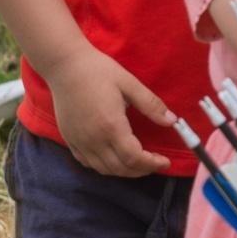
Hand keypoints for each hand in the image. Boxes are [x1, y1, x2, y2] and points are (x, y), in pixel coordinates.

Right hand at [42, 47, 173, 176]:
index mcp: (111, 126)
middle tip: (156, 163)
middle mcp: (93, 139)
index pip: (134, 158)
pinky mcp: (69, 140)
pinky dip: (105, 167)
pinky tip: (115, 158)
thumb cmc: (98, 71)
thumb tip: (172, 121)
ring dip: (124, 171)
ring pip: (103, 169)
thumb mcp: (129, 83)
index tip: (165, 161)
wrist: (64, 66)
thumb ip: (151, 105)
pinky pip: (88, 162)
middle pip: (119, 168)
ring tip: (140, 164)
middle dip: (141, 170)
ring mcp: (79, 142)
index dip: (152, 164)